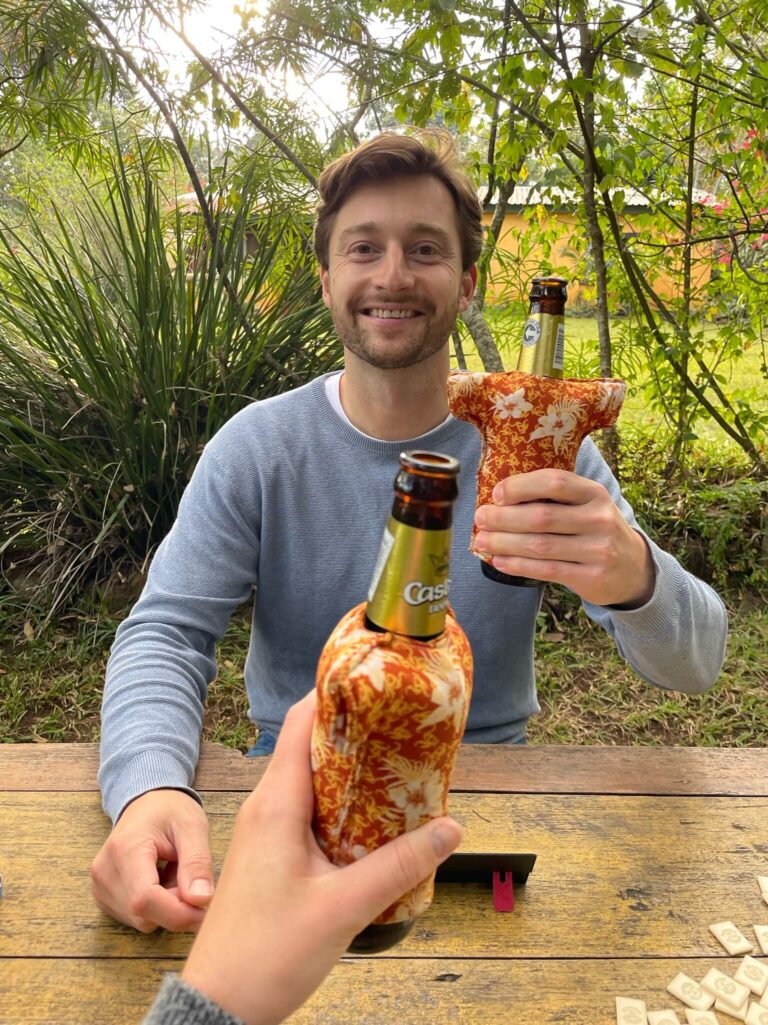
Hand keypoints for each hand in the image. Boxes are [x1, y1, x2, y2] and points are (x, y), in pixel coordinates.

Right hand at [90, 788, 213, 932]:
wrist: (146, 803)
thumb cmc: (170, 811)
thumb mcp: (192, 826)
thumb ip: (197, 862)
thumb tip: (201, 900)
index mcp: (125, 849)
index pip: (144, 899)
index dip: (178, 913)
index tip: (206, 910)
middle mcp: (105, 872)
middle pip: (144, 915)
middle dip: (176, 906)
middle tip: (190, 876)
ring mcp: (100, 887)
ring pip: (142, 920)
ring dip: (166, 906)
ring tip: (173, 872)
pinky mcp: (103, 897)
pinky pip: (135, 917)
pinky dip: (155, 907)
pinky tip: (160, 880)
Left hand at [181, 691, 462, 1024]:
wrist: (220, 1005)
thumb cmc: (267, 954)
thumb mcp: (343, 908)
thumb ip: (398, 866)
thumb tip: (450, 828)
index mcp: (275, 804)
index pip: (300, 723)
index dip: (333, 694)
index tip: (374, 680)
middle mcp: (267, 807)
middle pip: (310, 746)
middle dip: (356, 731)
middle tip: (402, 725)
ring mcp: (267, 831)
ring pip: (312, 781)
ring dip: (351, 770)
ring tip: (398, 765)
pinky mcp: (272, 855)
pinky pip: (308, 811)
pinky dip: (341, 803)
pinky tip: (374, 819)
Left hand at [474, 468, 654, 607]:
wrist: (633, 568)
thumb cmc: (595, 530)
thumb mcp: (586, 505)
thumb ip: (554, 499)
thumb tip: (499, 499)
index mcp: (594, 493)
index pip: (554, 481)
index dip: (521, 486)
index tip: (496, 494)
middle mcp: (598, 519)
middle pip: (541, 516)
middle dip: (503, 518)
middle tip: (480, 518)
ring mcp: (597, 549)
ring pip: (539, 545)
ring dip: (504, 543)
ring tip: (482, 542)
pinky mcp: (591, 577)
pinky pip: (546, 570)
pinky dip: (518, 566)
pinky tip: (499, 561)